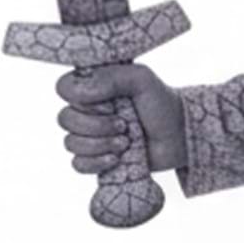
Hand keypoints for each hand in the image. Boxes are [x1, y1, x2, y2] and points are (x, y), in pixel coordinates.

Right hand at [55, 62, 186, 175]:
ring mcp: (90, 135)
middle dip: (96, 126)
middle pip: (65, 119)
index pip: (64, 88)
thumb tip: (78, 92)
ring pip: (70, 143)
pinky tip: (116, 159)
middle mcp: (88, 110)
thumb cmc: (161, 104)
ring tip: (126, 142)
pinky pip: (78, 164)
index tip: (109, 104)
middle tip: (124, 125)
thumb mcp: (141, 79)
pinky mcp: (96, 158)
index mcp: (93, 86)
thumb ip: (111, 78)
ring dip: (99, 144)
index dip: (81, 99)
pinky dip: (96, 163)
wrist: (179, 136)